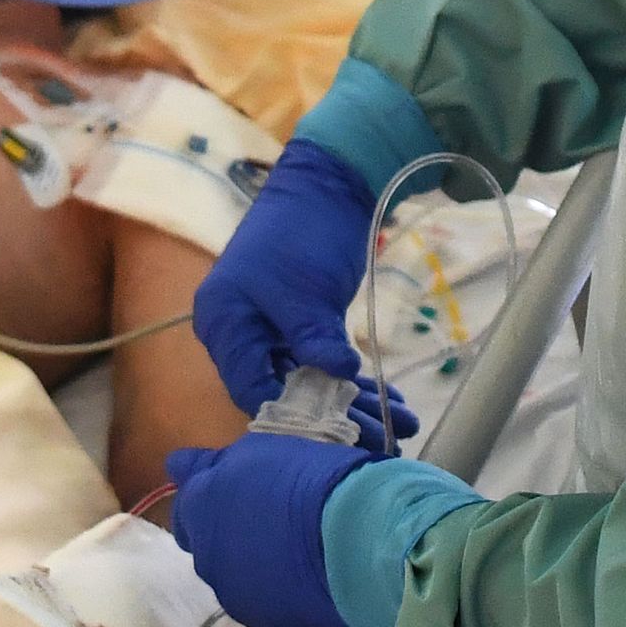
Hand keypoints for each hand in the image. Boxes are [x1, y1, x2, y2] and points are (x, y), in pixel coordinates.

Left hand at [167, 431, 374, 626]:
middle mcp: (206, 550)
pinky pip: (262, 604)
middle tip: (261, 522)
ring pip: (230, 575)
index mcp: (204, 499)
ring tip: (292, 556)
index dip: (204, 483)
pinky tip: (307, 584)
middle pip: (202, 538)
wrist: (360, 541)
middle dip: (221, 529)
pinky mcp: (262, 625)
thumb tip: (216, 472)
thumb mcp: (266, 452)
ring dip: (249, 564)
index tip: (223, 483)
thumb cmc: (320, 481)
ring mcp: (232, 592)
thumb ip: (230, 467)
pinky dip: (276, 594)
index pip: (185, 488)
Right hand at [191, 138, 380, 412]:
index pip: (250, 388)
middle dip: (334, 416)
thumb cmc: (300, 231)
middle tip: (379, 440)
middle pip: (282, 391)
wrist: (328, 186)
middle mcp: (242, 336)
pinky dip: (355, 383)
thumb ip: (313, 337)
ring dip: (353, 404)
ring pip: (309, 383)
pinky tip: (389, 402)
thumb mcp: (304, 288)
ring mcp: (272, 333)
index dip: (289, 416)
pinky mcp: (302, 328)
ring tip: (400, 425)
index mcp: (225, 324)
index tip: (334, 436)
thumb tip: (338, 378)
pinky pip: (324, 366)